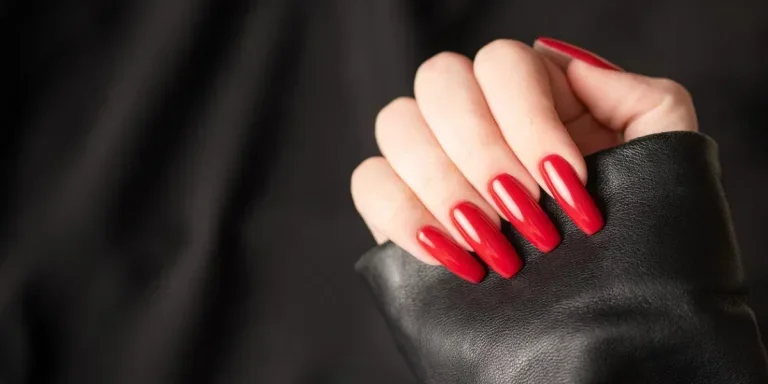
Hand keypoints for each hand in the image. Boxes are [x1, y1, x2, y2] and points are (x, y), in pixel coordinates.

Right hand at [351, 37, 696, 282]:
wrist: (615, 324)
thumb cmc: (647, 241)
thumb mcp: (668, 161)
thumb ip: (639, 97)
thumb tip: (565, 62)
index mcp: (542, 100)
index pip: (503, 63)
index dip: (528, 118)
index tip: (567, 182)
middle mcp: (481, 121)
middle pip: (441, 80)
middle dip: (483, 151)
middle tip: (526, 217)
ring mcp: (435, 162)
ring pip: (397, 123)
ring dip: (444, 184)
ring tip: (493, 246)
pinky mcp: (403, 208)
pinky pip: (369, 181)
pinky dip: (402, 212)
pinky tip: (450, 253)